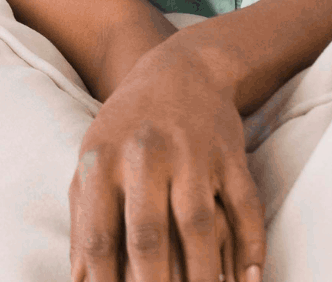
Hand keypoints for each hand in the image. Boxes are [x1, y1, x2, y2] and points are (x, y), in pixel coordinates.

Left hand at [69, 45, 265, 281]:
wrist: (181, 71)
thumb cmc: (126, 129)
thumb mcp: (92, 161)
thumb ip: (84, 219)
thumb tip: (81, 280)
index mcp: (101, 161)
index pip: (100, 235)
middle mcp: (144, 156)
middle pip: (148, 234)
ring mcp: (192, 155)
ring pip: (199, 227)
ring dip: (202, 277)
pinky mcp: (231, 157)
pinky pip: (245, 210)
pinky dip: (251, 249)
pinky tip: (248, 281)